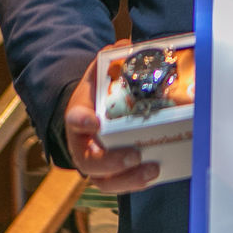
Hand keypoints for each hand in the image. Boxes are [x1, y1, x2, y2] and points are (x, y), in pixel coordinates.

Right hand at [63, 40, 158, 191]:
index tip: (93, 121)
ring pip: (104, 181)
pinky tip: (158, 173)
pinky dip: (137, 182)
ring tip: (152, 168)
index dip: (81, 121)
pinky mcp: (111, 174)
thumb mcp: (100, 73)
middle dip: (110, 161)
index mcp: (78, 115)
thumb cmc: (97, 94)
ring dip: (128, 179)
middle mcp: (82, 144)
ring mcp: (95, 163)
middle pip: (88, 162)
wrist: (91, 114)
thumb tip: (127, 47)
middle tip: (133, 155)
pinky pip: (120, 184)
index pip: (74, 118)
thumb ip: (110, 60)